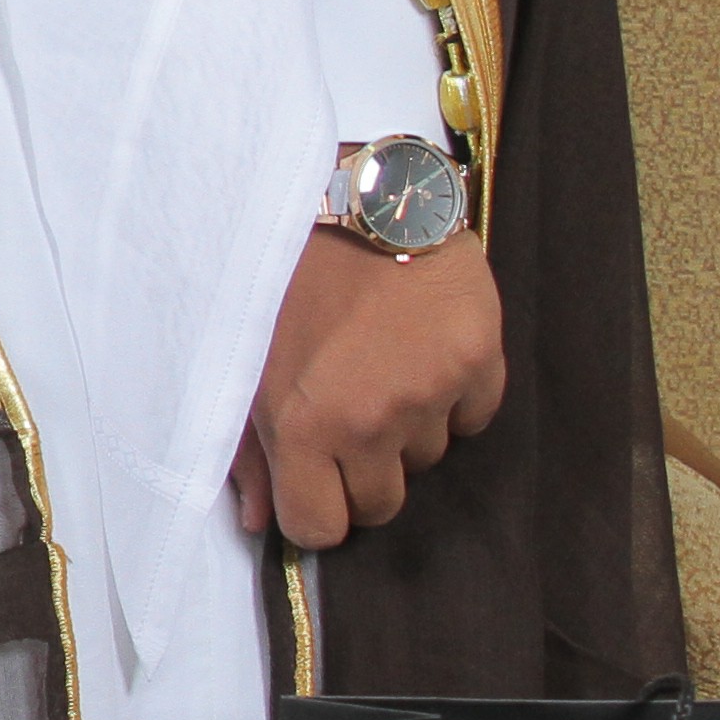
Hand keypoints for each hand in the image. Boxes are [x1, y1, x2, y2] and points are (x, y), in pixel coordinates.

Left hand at [230, 222, 505, 550]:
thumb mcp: (238, 359)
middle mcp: (373, 419)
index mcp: (304, 424)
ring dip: (404, 428)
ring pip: (428, 457)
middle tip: (342, 415)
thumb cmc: (277, 273)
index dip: (313, 510)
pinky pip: (472, 417)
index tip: (309, 483)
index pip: (322, 528)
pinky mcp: (481, 359)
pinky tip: (419, 349)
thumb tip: (259, 525)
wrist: (348, 191)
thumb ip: (247, 450)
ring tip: (375, 363)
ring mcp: (432, 391)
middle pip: (381, 503)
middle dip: (359, 472)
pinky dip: (451, 396)